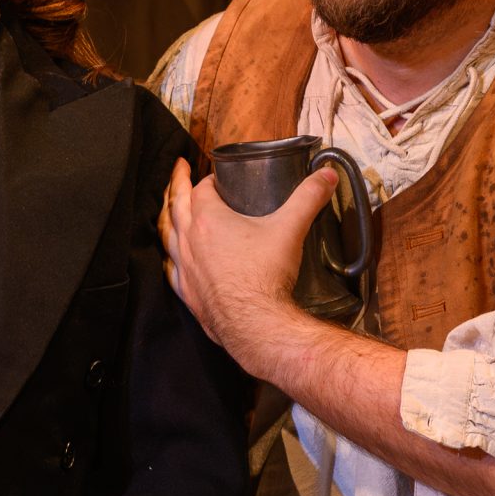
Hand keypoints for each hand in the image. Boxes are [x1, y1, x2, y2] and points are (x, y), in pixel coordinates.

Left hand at [158, 159, 334, 367]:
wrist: (257, 325)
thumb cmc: (267, 277)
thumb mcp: (291, 228)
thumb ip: (308, 198)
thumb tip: (326, 176)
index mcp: (208, 220)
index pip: (201, 189)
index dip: (208, 179)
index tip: (216, 177)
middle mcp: (190, 242)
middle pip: (176, 204)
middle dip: (176, 183)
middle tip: (178, 170)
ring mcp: (185, 268)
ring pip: (168, 235)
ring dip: (168, 218)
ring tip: (170, 210)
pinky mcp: (188, 293)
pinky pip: (171, 269)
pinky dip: (171, 256)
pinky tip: (175, 258)